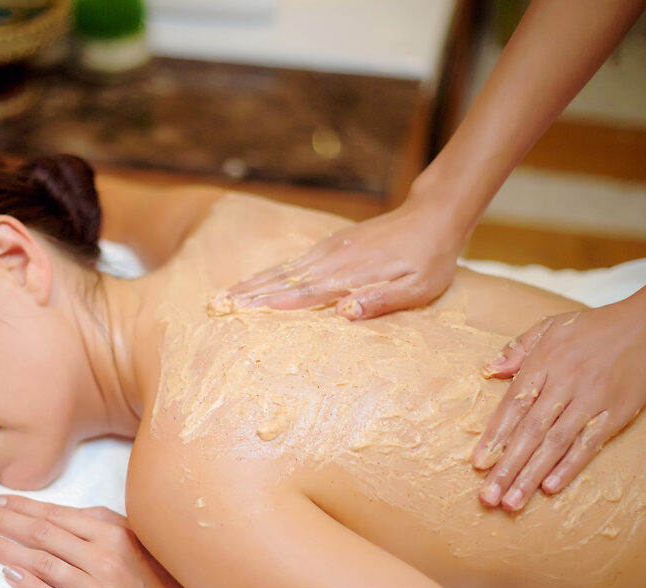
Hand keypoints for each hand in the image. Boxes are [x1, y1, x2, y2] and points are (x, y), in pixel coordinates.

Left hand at [0, 495, 206, 587]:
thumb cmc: (160, 576)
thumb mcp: (136, 538)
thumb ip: (99, 523)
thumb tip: (56, 514)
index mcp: (114, 532)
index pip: (54, 515)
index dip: (19, 506)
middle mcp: (105, 559)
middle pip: (41, 535)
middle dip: (1, 521)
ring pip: (41, 565)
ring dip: (3, 551)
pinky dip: (28, 586)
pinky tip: (6, 574)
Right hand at [224, 199, 465, 318]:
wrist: (432, 217)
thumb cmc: (430, 260)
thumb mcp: (417, 288)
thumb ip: (381, 300)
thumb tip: (344, 312)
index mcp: (349, 275)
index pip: (302, 293)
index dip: (269, 304)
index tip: (238, 312)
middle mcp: (331, 262)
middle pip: (281, 280)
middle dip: (246, 295)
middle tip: (213, 306)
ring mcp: (328, 252)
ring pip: (281, 270)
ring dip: (250, 284)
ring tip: (222, 296)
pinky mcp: (329, 247)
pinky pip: (291, 262)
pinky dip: (268, 273)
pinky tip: (254, 281)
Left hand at [472, 298, 645, 510]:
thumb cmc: (593, 328)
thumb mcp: (549, 327)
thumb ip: (518, 349)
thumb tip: (490, 370)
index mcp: (543, 365)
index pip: (512, 406)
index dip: (494, 436)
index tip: (478, 463)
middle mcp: (563, 386)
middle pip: (529, 432)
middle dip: (507, 467)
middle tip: (488, 496)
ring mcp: (590, 402)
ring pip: (555, 443)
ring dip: (531, 475)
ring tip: (513, 502)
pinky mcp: (615, 414)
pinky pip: (589, 444)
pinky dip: (569, 466)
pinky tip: (550, 486)